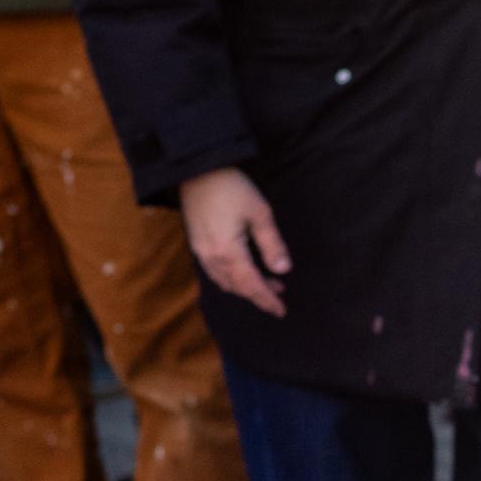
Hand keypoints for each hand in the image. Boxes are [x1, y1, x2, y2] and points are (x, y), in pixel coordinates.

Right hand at [179, 168, 290, 317]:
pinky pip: (214, 272)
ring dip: (245, 287)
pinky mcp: (196, 244)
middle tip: (279, 294)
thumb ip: (272, 244)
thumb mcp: (259, 213)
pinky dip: (231, 279)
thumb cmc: (231, 187)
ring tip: (267, 282)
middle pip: (237, 287)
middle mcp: (211, 257)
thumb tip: (283, 270)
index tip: (281, 311)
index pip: (252, 285)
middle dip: (258, 294)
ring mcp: (200, 251)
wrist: (197, 169)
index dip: (267, 300)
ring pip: (225, 282)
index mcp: (228, 251)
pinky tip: (243, 271)